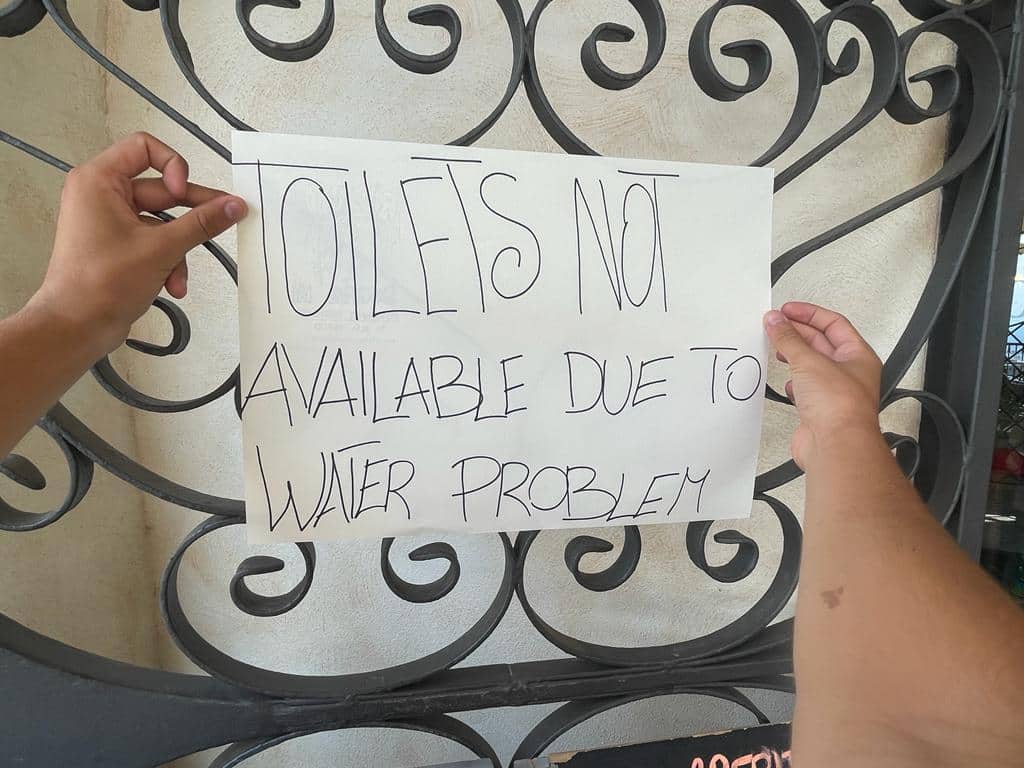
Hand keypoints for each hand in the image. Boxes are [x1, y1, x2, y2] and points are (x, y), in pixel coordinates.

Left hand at [28, 132, 246, 356]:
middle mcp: (101, 194)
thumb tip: (235, 205)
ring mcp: (109, 221)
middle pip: (161, 190)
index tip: (186, 194)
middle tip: (225, 221)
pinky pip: (153, 241)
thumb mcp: (163, 248)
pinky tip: (172, 285)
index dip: (174, 166)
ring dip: (179, 249)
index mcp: (99, 180)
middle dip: (190, 217)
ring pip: (161, 222)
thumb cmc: (103, 282)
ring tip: (181, 276)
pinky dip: (167, 261)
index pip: (145, 148)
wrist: (77, 326)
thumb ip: (203, 223)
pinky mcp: (117, 245)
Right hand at [764, 302, 882, 469]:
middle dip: (797, 333)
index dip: (809, 314)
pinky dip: (793, 383)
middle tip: (774, 325)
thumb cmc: (839, 407)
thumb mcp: (809, 361)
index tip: (786, 310)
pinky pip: (805, 389)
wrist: (835, 445)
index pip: (833, 324)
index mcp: (858, 355)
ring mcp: (834, 392)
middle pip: (821, 343)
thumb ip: (788, 339)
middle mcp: (849, 373)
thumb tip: (775, 320)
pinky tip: (786, 383)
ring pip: (811, 366)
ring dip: (793, 356)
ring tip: (775, 348)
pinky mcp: (819, 410)